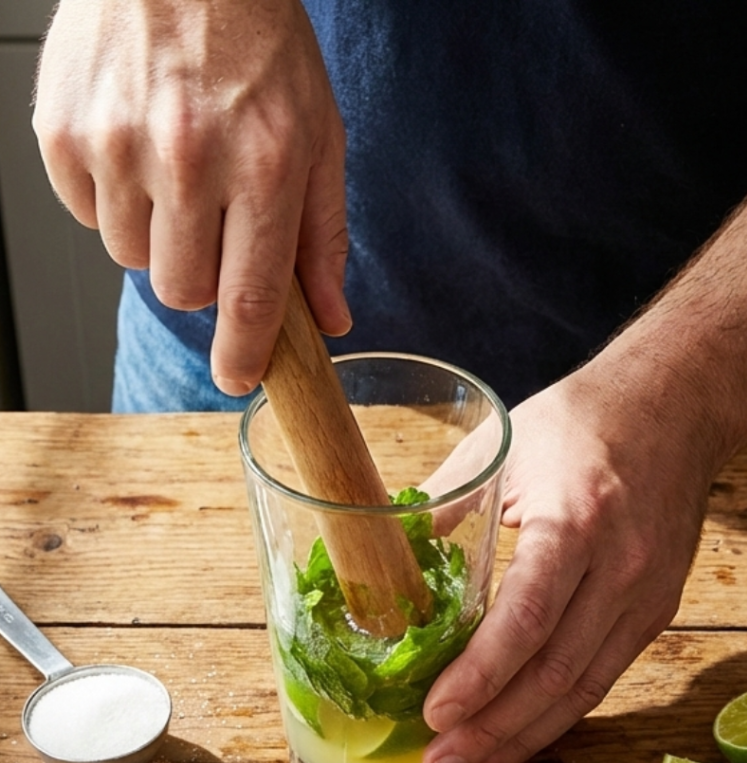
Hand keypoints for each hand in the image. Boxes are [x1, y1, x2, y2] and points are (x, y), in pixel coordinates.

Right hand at [33, 0, 350, 394]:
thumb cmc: (258, 44)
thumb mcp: (318, 137)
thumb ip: (322, 236)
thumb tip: (329, 318)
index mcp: (262, 166)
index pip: (252, 296)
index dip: (245, 352)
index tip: (239, 379)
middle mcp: (187, 159)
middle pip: (184, 289)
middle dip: (203, 280)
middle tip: (213, 227)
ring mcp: (117, 145)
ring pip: (132, 258)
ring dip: (157, 238)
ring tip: (177, 176)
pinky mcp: (63, 132)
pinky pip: (86, 216)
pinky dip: (114, 203)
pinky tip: (137, 154)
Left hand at [421, 340, 717, 762]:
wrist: (674, 407)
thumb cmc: (581, 421)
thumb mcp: (501, 447)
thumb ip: (443, 507)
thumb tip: (384, 563)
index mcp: (577, 520)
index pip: (529, 617)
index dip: (481, 675)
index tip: (433, 714)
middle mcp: (622, 568)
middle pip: (555, 672)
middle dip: (492, 730)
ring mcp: (647, 595)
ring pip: (582, 689)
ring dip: (522, 739)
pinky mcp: (656, 610)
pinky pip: (601, 676)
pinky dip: (556, 715)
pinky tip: (518, 738)